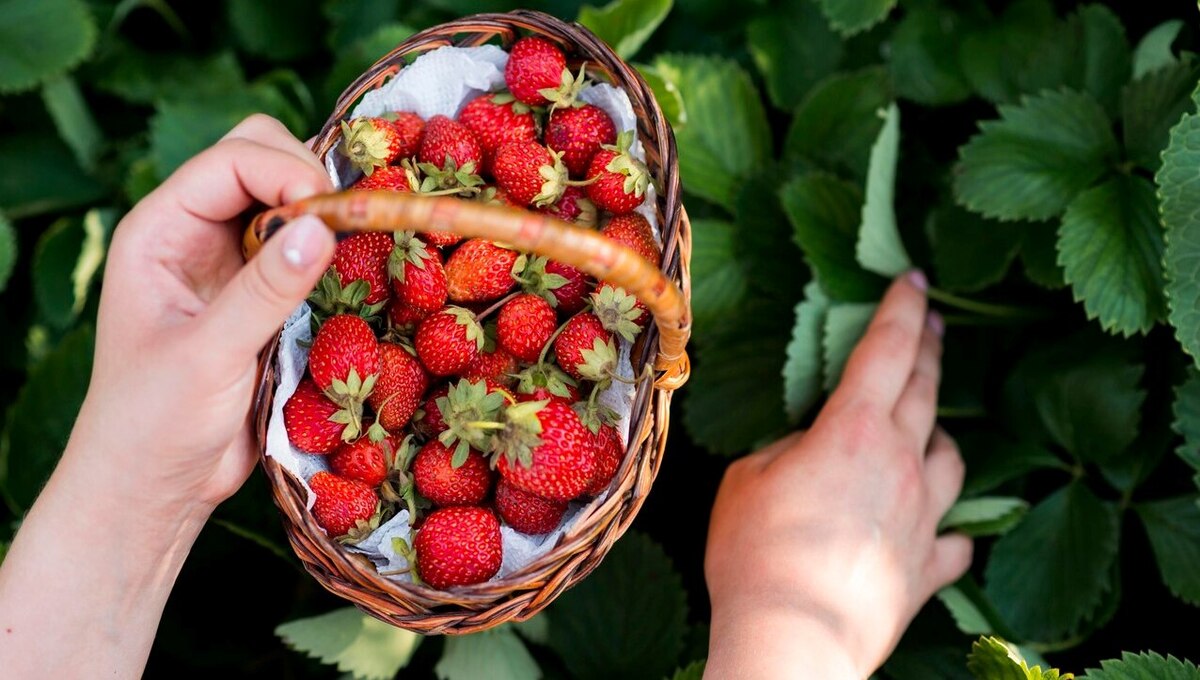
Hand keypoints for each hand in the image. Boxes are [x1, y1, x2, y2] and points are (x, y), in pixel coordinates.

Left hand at [74, 114, 335, 514]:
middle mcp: (195, 233)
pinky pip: (306, 250)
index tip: (333, 214)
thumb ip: (265, 291)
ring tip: (357, 251)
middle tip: (347, 229)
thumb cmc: (155, 422)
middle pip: (262, 159)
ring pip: (290, 201)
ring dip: (327, 217)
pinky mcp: (262, 296)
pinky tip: (355, 277)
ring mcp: (231, 263)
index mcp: (161, 230)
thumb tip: (323, 228)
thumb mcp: (208, 356)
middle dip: (310, 181)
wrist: (155, 485)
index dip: (287, 171)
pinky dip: (335, 253)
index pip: (232, 160)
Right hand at [703, 272, 971, 678]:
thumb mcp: (747, 481)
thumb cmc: (757, 554)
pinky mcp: (926, 569)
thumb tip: (808, 452)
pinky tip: (939, 527)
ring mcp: (922, 518)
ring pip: (951, 458)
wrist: (794, 639)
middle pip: (927, 392)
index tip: (914, 277)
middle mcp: (901, 464)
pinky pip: (953, 538)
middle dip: (929, 349)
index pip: (887, 351)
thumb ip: (785, 451)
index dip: (902, 308)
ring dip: (939, 434)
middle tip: (932, 322)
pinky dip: (947, 526)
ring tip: (927, 429)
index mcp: (854, 431)